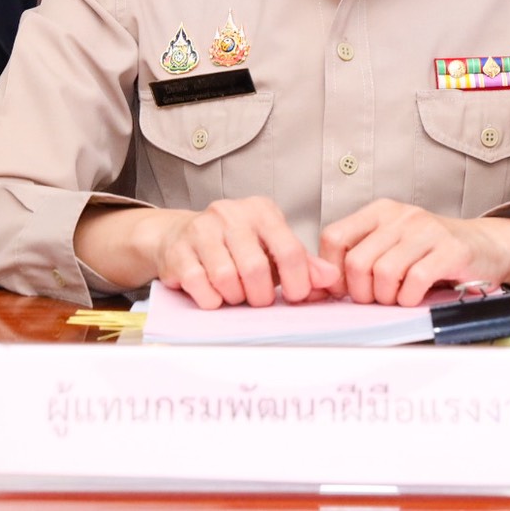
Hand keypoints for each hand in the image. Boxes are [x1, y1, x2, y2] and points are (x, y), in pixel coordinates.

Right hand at [140, 197, 340, 309]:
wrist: (180, 235)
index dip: (297, 282)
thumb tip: (331, 279)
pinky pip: (199, 285)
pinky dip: (211, 299)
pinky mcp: (178, 249)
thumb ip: (303, 264)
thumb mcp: (272, 248)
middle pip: (256, 269)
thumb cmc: (234, 244)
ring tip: (235, 293)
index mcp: (261, 211)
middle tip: (258, 298)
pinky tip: (213, 293)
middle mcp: (231, 213)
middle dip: (260, 295)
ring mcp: (201, 229)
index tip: (295, 296)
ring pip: (226, 279)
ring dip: (234, 297)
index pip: (290, 250)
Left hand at [318, 199, 509, 306]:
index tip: (344, 289)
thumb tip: (326, 285)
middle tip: (376, 299)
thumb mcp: (393, 243)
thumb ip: (362, 255)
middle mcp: (401, 216)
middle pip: (357, 262)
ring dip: (387, 298)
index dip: (333, 272)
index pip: (334, 237)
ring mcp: (426, 231)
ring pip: (383, 273)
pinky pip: (415, 281)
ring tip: (397, 298)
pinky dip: (409, 299)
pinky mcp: (450, 250)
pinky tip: (415, 297)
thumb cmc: (432, 251)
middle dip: (361, 292)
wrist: (485, 245)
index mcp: (380, 211)